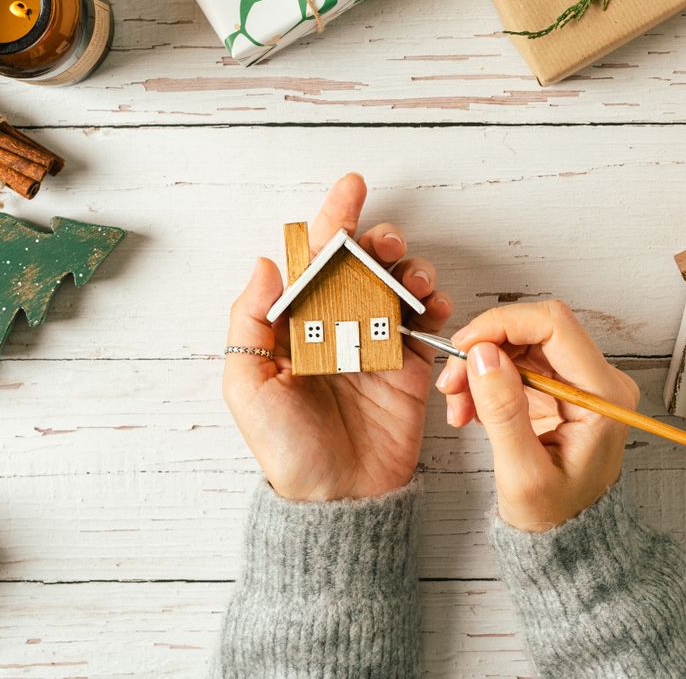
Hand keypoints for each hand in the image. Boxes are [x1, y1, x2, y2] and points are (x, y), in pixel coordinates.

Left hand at [223, 174, 452, 501]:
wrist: (336, 498)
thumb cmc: (286, 447)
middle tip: (385, 243)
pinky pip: (429, 323)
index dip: (333, 221)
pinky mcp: (410, 367)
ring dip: (410, 268)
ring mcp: (378, 345)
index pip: (315, 262)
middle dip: (378, 241)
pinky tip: (434, 305)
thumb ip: (251, 322)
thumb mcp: (248, 385)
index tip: (350, 187)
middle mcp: (339, 327)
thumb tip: (267, 263)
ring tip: (411, 276)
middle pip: (363, 266)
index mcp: (299, 325)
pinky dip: (437, 306)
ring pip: (399, 286)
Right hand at [435, 300, 639, 531]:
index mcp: (603, 396)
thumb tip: (483, 354)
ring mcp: (580, 383)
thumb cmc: (555, 516)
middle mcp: (598, 381)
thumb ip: (503, 411)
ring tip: (458, 405)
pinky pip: (519, 365)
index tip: (464, 345)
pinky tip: (472, 409)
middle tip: (451, 382)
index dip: (503, 324)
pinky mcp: (561, 389)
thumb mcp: (522, 474)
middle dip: (485, 348)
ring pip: (521, 345)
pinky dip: (488, 380)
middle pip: (534, 331)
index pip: (555, 326)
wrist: (570, 539)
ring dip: (481, 366)